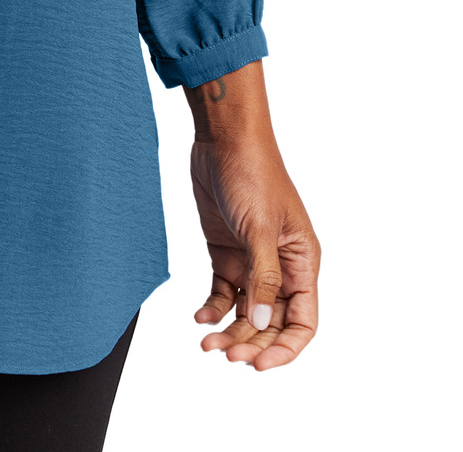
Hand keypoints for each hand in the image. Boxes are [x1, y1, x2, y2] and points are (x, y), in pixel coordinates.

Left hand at [185, 62, 319, 370]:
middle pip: (272, 322)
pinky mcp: (227, 250)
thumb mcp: (260, 227)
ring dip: (230, 329)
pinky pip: (224, 291)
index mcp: (302, 261)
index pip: (303, 321)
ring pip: (246, 310)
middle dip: (252, 342)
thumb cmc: (253, 170)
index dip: (285, 348)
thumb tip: (263, 321)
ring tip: (207, 341)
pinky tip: (200, 317)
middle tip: (225, 353)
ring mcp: (252, 259)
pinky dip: (213, 308)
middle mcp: (280, 265)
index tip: (259, 364)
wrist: (223, 137)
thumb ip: (262, 276)